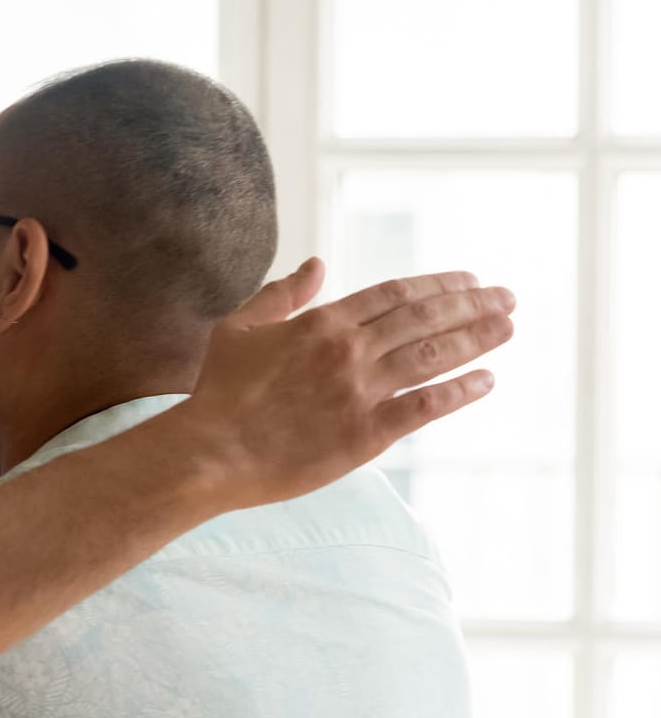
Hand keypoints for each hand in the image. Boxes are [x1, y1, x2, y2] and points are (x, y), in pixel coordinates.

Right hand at [176, 257, 513, 509]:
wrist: (211, 452)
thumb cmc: (218, 393)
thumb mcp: (239, 330)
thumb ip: (281, 295)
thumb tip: (316, 265)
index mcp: (322, 322)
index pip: (395, 293)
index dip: (438, 285)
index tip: (469, 281)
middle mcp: (349, 350)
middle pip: (425, 317)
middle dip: (473, 305)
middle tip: (506, 298)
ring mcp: (360, 391)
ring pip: (433, 355)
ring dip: (477, 339)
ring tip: (507, 328)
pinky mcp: (366, 434)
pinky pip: (425, 406)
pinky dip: (460, 392)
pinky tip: (485, 381)